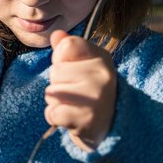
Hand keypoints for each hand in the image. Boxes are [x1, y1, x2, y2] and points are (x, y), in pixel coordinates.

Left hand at [45, 30, 116, 151]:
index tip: (73, 70)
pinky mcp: (87, 119)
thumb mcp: (84, 65)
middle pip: (55, 71)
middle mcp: (103, 74)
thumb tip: (56, 35)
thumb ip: (68, 49)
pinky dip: (55, 118)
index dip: (61, 59)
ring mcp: (97, 97)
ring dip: (56, 102)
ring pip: (52, 92)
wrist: (111, 127)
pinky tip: (70, 119)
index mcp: (102, 57)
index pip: (67, 45)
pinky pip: (53, 113)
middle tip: (76, 93)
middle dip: (58, 84)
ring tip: (74, 106)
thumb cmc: (91, 92)